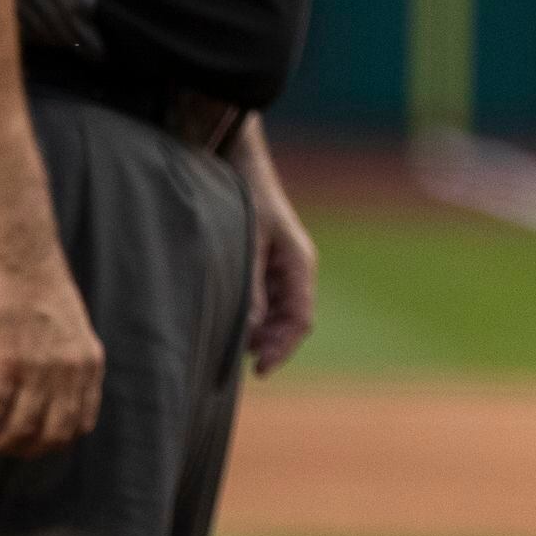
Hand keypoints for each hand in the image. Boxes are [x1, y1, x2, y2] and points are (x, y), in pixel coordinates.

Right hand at [0, 258, 104, 455]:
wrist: (21, 259)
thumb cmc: (41, 290)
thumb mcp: (74, 330)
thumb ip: (70, 362)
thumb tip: (54, 396)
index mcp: (89, 364)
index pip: (80, 422)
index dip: (54, 442)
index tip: (32, 444)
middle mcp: (70, 371)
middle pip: (51, 434)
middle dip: (24, 450)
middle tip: (1, 449)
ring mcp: (39, 368)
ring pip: (20, 428)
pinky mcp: (6, 361)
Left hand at [244, 189, 317, 376]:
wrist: (241, 166)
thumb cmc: (247, 200)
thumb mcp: (247, 244)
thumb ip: (252, 287)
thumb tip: (253, 329)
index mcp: (300, 265)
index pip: (300, 319)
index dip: (283, 348)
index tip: (261, 369)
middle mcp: (296, 272)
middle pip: (292, 322)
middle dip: (272, 345)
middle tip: (244, 364)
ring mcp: (282, 271)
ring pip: (279, 315)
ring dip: (262, 334)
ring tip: (235, 348)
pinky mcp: (268, 268)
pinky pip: (267, 303)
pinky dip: (255, 319)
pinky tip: (236, 326)